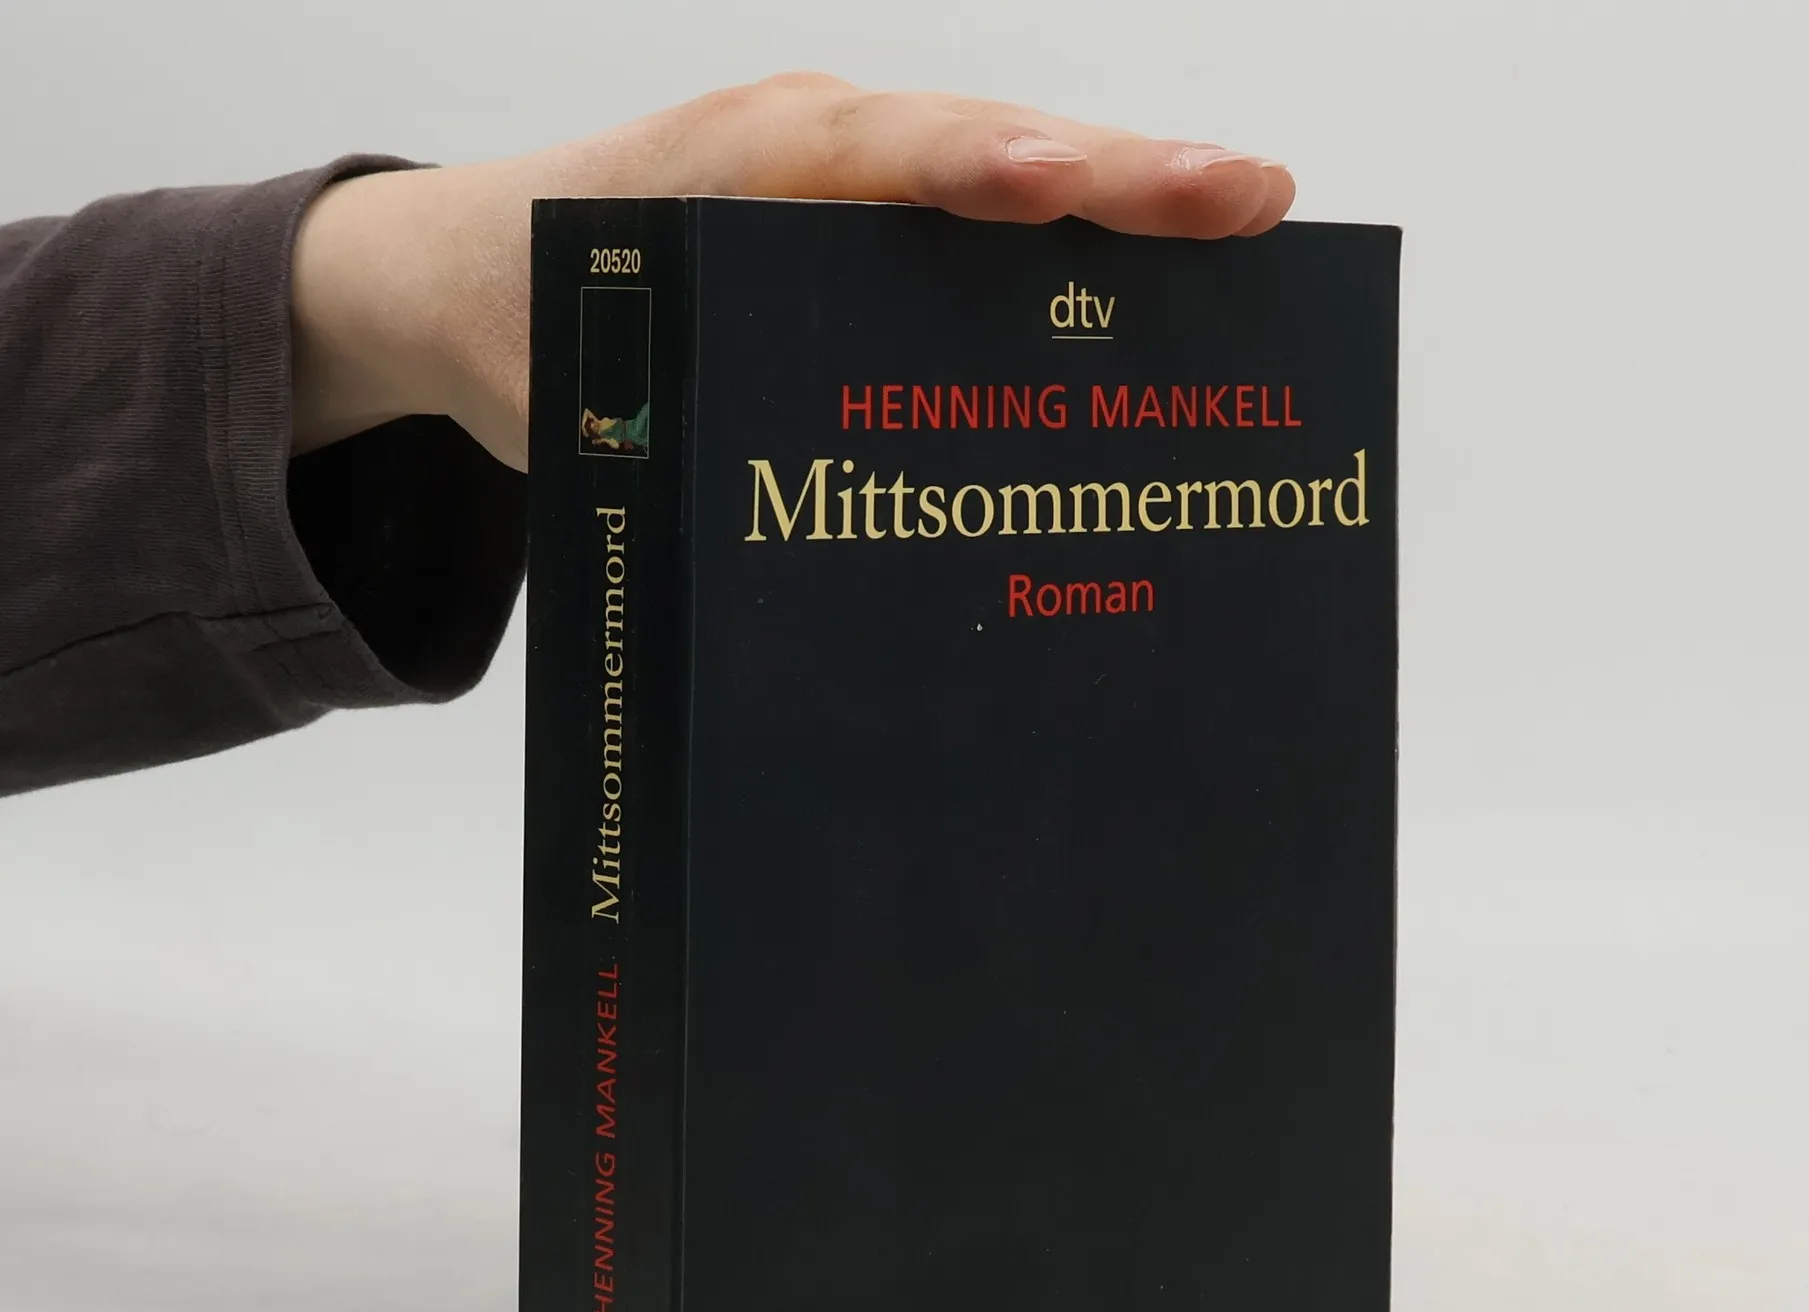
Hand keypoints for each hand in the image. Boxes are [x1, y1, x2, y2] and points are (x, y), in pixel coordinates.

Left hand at [290, 72, 1294, 468]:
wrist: (463, 273)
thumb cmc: (518, 324)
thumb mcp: (568, 396)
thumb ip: (652, 450)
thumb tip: (765, 577)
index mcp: (731, 167)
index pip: (874, 157)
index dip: (976, 173)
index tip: (1067, 188)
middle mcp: (808, 149)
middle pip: (985, 146)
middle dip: (1119, 176)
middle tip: (1255, 198)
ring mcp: (846, 176)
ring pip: (1002, 174)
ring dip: (1120, 206)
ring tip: (1249, 229)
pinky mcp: (862, 219)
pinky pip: (976, 222)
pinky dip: (1065, 249)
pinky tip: (1150, 301)